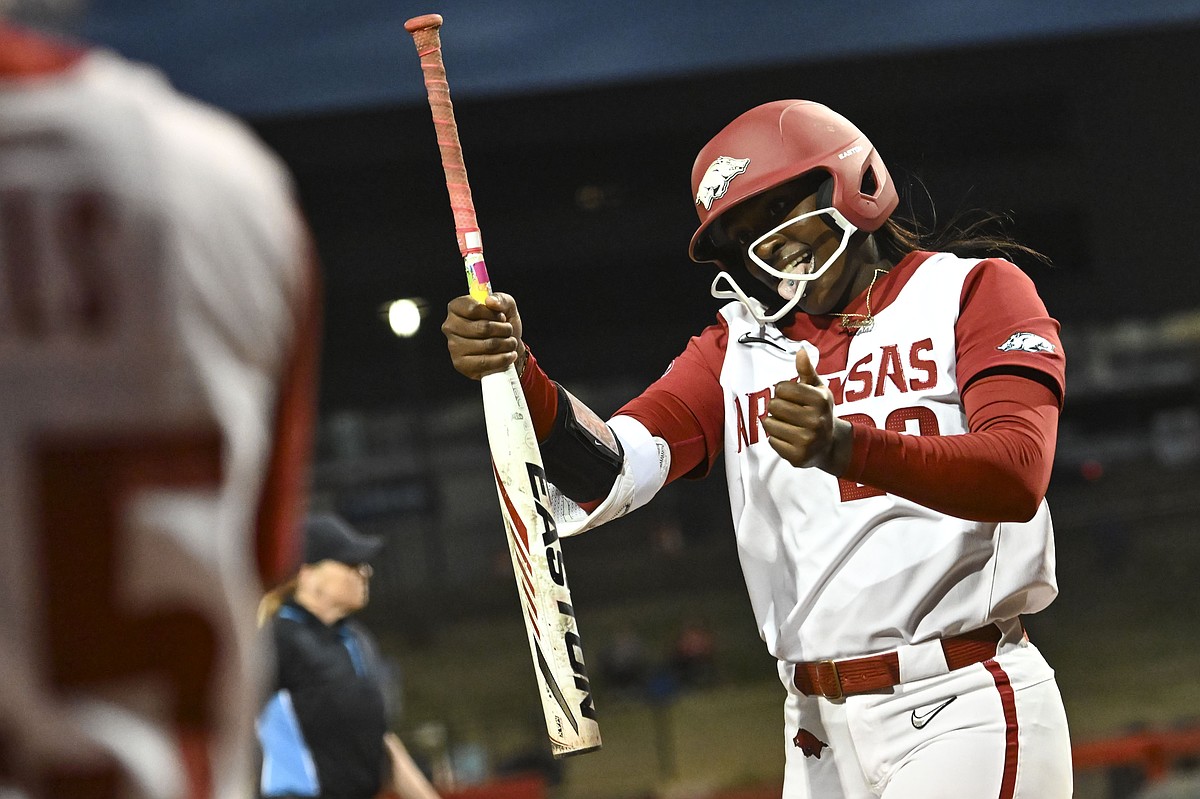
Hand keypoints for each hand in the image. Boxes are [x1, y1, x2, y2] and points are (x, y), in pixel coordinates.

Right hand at [441, 292, 525, 379]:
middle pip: (483, 328)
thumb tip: (490, 301)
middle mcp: (450, 326)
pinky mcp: (460, 364)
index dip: (493, 314)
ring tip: (510, 342)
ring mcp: (453, 347)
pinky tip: (509, 354)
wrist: (506, 347)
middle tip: (509, 330)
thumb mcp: (506, 306)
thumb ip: (501, 299)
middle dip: (503, 329)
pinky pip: (485, 362)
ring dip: (506, 344)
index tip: (501, 316)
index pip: (474, 309)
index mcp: (456, 308)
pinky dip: (503, 358)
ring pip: (487, 345)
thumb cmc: (502, 325)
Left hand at [763, 349, 851, 473]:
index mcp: (820, 400)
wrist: (831, 445)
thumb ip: (807, 371)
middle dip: (777, 408)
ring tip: (789, 425)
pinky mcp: (797, 456)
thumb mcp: (818, 390)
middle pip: (774, 406)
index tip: (791, 397)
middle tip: (790, 413)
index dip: (782, 391)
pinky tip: (790, 439)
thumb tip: (800, 351)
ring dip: (775, 423)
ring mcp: (807, 440)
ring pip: (769, 424)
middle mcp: (815, 421)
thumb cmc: (820, 412)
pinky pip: (771, 441)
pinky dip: (776, 439)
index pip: (781, 388)